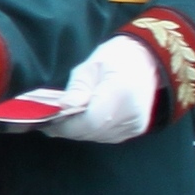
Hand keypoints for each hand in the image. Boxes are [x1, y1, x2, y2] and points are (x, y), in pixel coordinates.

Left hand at [45, 32, 160, 146]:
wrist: (148, 60)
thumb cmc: (116, 58)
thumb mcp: (90, 66)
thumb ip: (77, 89)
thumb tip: (63, 108)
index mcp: (121, 93)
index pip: (90, 120)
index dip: (66, 124)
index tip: (46, 121)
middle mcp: (131, 114)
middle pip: (92, 131)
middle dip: (68, 128)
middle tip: (50, 120)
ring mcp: (135, 125)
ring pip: (97, 137)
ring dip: (78, 130)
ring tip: (65, 118)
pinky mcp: (136, 129)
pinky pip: (106, 136)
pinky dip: (91, 130)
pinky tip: (83, 119)